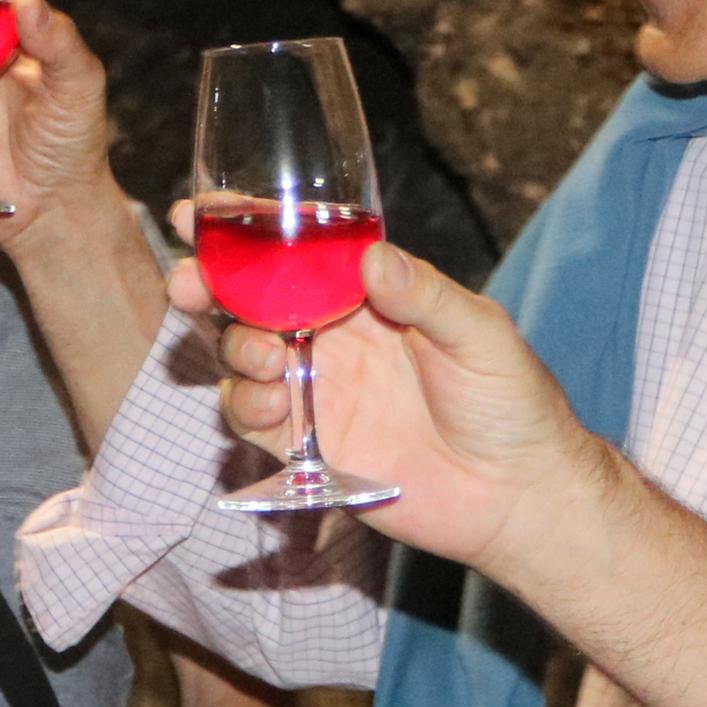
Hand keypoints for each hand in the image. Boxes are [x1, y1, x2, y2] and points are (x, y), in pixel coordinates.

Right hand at [203, 236, 611, 570]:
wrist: (518, 495)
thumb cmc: (513, 403)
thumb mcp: (480, 335)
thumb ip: (426, 296)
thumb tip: (372, 258)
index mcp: (368, 297)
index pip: (295, 252)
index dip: (244, 231)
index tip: (197, 211)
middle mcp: (332, 337)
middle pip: (249, 301)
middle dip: (208, 286)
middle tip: (188, 284)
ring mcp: (318, 390)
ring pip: (242, 356)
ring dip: (234, 348)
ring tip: (264, 358)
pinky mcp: (309, 447)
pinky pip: (254, 419)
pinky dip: (248, 405)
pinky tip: (277, 403)